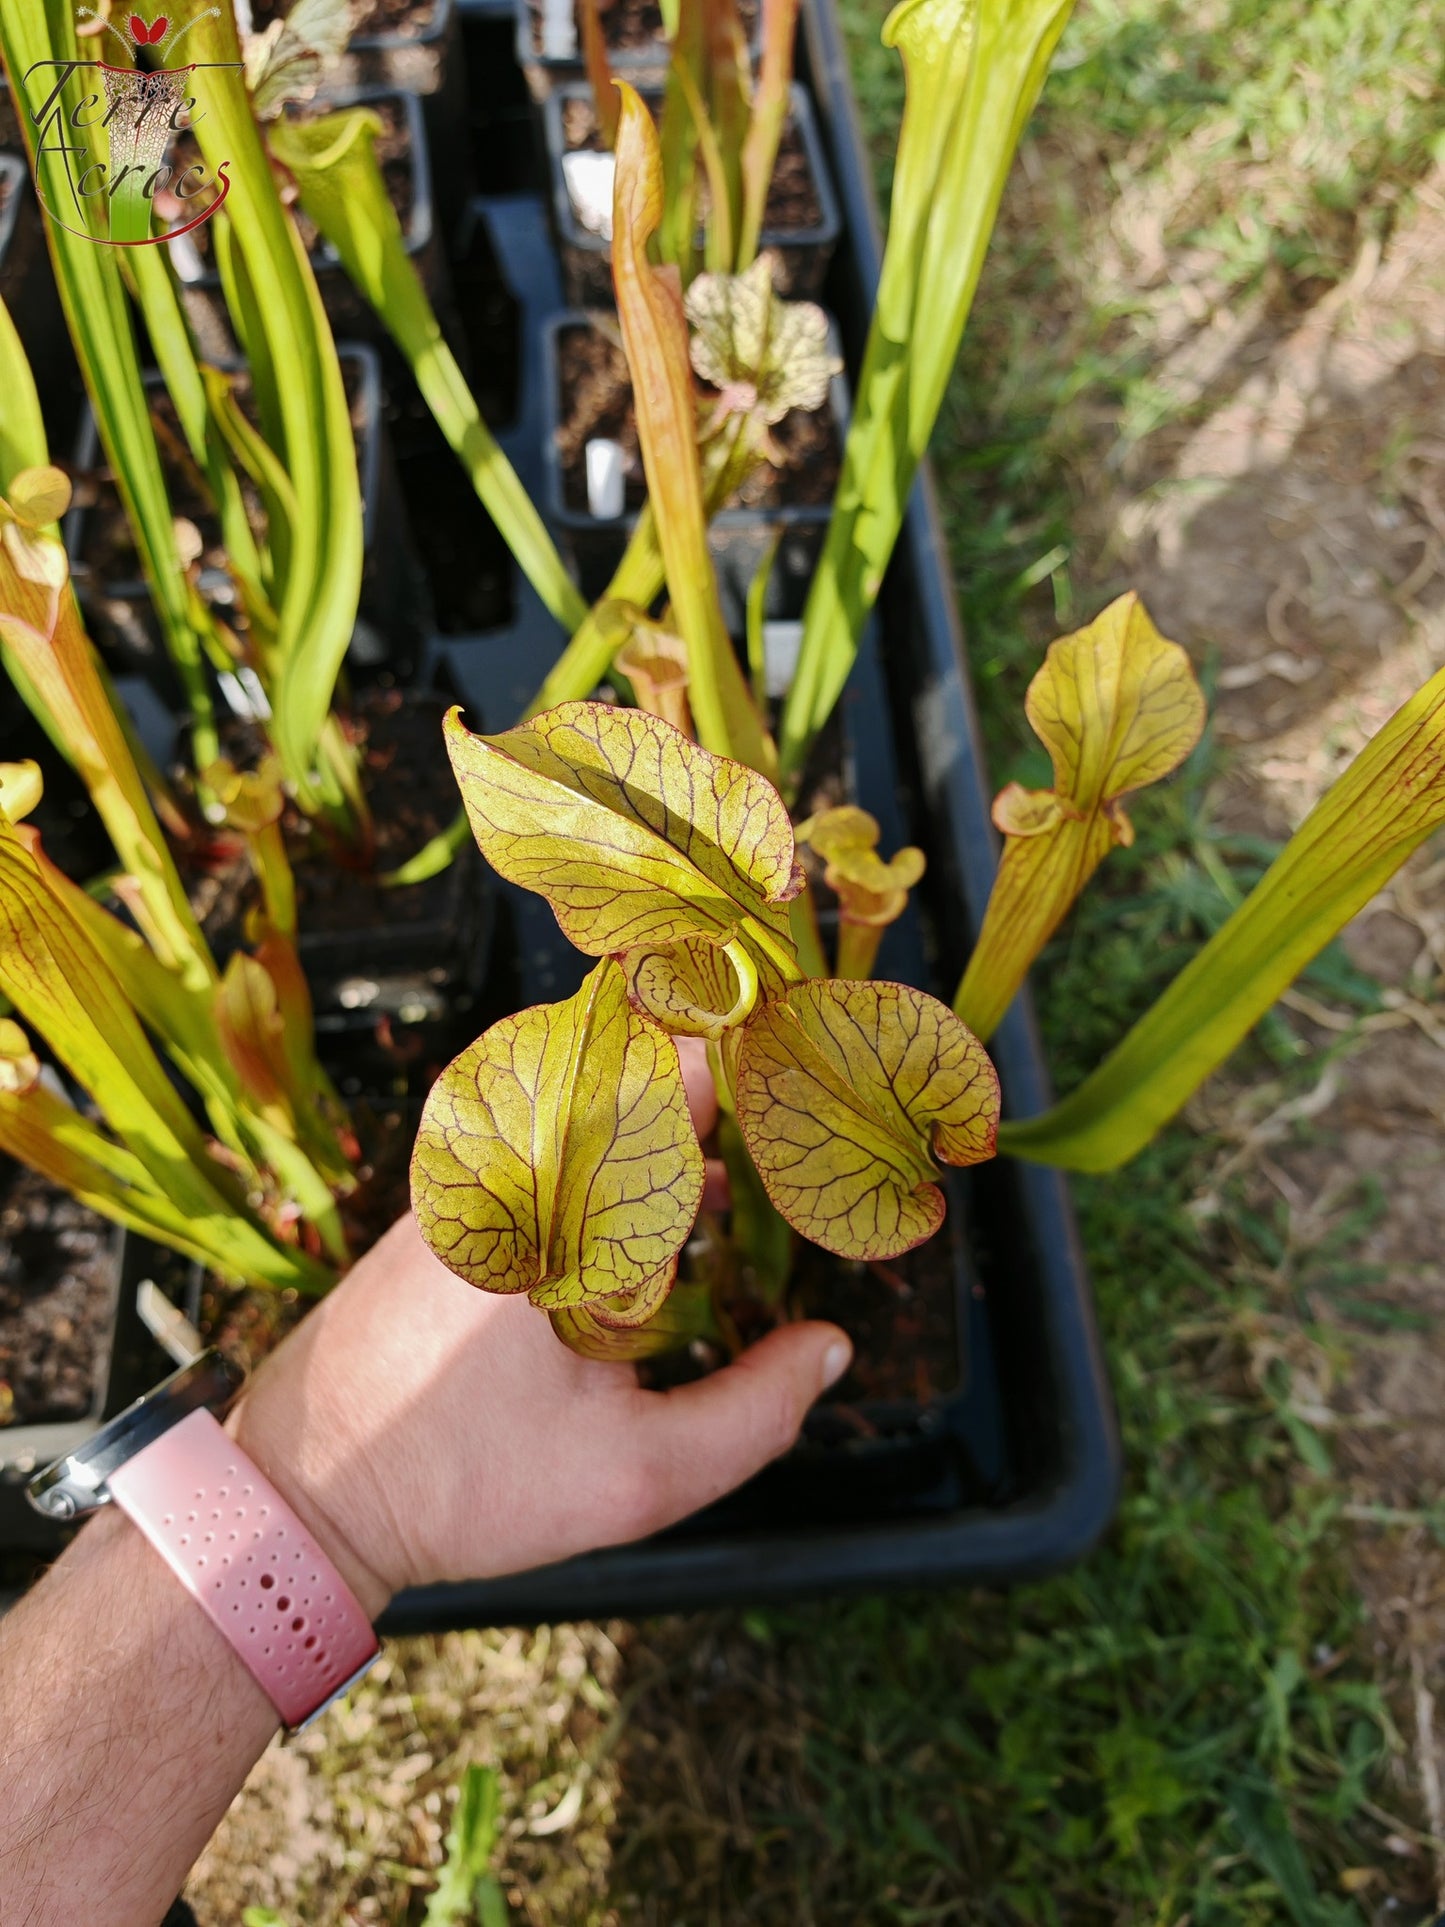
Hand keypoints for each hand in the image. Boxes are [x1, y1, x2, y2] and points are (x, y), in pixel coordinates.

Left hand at [229, 1043, 849, 1615]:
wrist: (305, 1490)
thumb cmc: (465, 1485)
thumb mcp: (637, 1477)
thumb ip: (755, 1413)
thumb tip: (829, 1348)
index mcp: (566, 1202)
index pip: (675, 1072)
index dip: (752, 1068)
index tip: (810, 1095)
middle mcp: (513, 1162)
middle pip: (639, 1072)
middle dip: (720, 1097)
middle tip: (792, 1141)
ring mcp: (472, 1174)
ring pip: (591, 1105)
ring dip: (666, 1128)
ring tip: (739, 1185)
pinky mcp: (449, 1201)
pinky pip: (548, 1141)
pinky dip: (611, 1156)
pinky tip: (656, 1215)